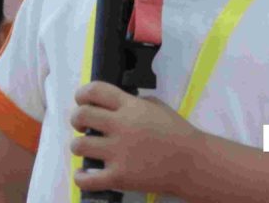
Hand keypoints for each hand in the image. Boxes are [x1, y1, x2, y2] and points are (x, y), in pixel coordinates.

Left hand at [70, 81, 202, 196]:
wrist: (192, 163)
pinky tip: (84, 174)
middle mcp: (121, 126)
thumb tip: (114, 103)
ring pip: (79, 146)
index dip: (82, 93)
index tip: (81, 100)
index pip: (96, 90)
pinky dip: (80, 177)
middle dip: (76, 118)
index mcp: (131, 106)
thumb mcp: (158, 106)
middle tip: (81, 125)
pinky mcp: (119, 177)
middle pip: (82, 115)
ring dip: (78, 146)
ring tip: (86, 148)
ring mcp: (118, 152)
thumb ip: (135, 102)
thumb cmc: (177, 132)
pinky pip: (87, 178)